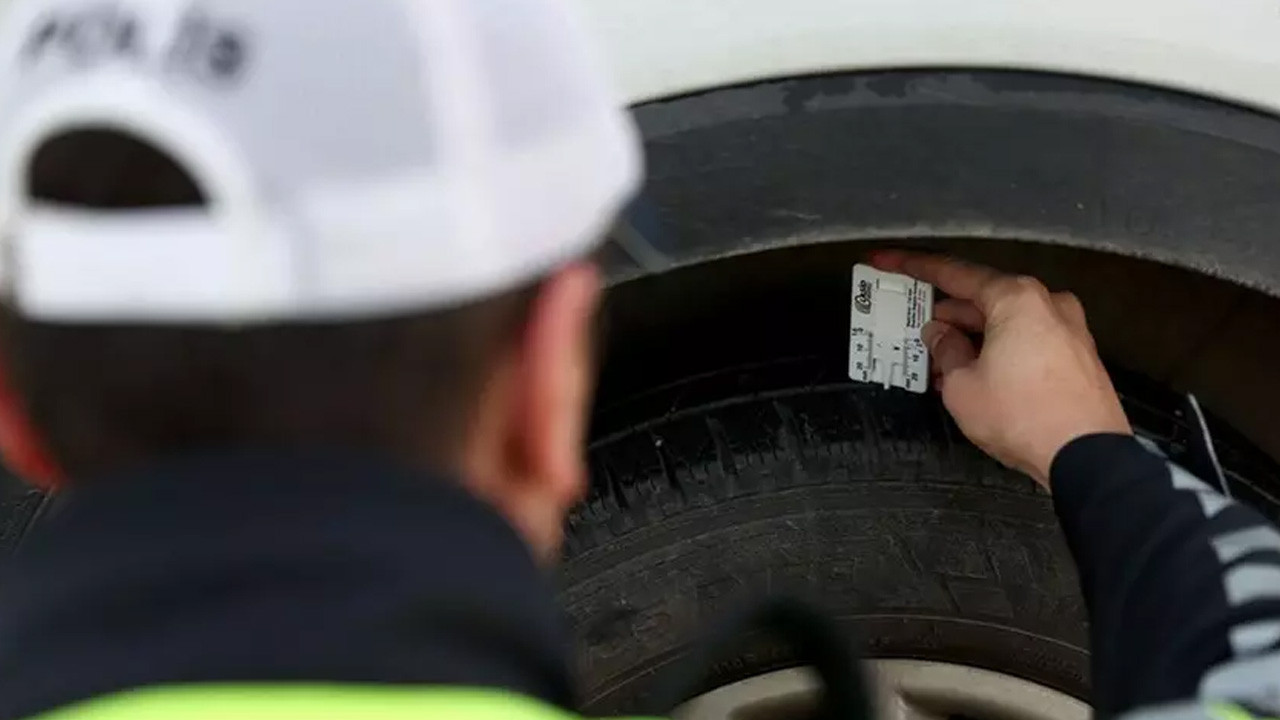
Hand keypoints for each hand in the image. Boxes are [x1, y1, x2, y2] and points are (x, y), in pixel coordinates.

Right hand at [870, 251, 1131, 487]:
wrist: (1086, 457)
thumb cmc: (1024, 417)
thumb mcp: (962, 385)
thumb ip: (945, 351)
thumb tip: (940, 336)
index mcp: (1016, 298)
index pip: (954, 273)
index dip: (913, 267)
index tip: (888, 261)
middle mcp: (1047, 304)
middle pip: (983, 299)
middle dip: (946, 316)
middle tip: (914, 328)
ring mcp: (1068, 329)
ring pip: (1005, 322)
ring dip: (971, 337)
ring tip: (939, 362)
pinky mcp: (1077, 356)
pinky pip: (1026, 341)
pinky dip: (997, 350)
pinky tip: (973, 373)